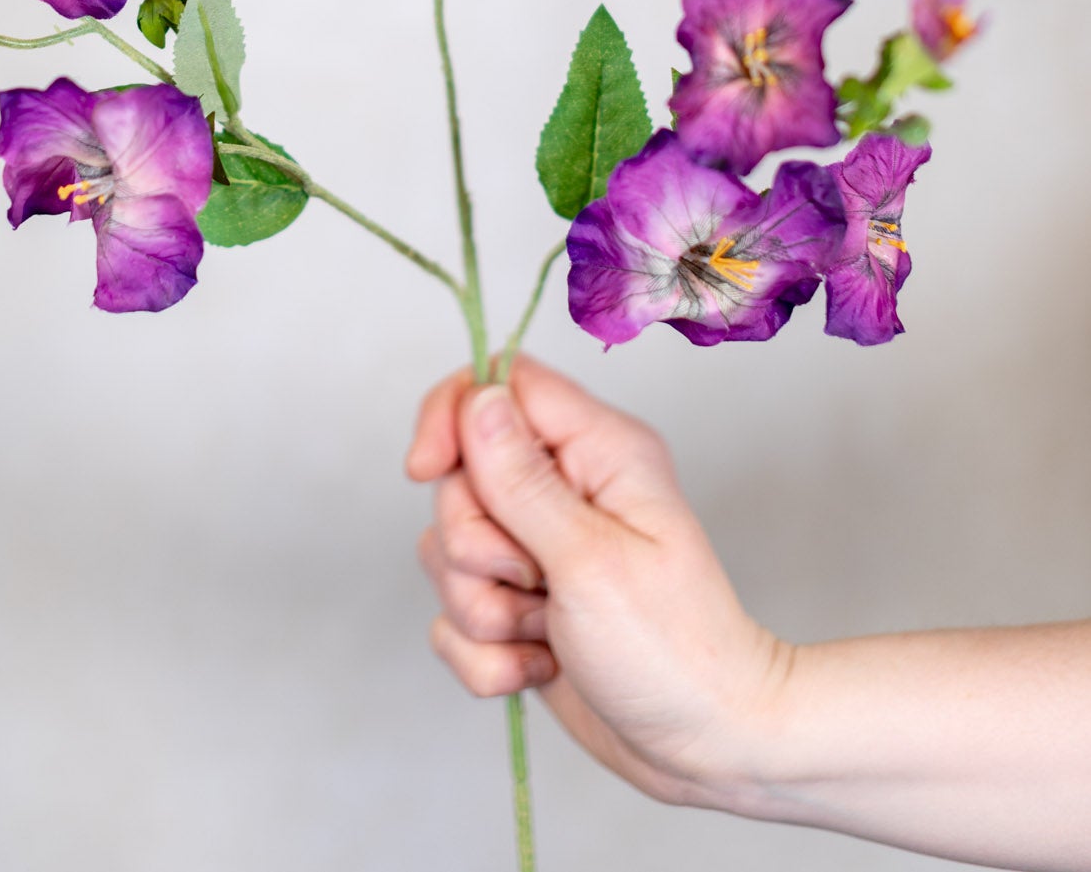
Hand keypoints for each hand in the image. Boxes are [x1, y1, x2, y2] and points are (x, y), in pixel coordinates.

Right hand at [406, 355, 791, 809]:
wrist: (704, 748)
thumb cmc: (675, 649)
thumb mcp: (591, 559)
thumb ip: (522, 481)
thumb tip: (478, 400)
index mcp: (598, 450)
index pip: (500, 383)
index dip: (452, 416)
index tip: (427, 470)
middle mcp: (565, 489)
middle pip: (459, 477)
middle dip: (474, 545)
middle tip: (533, 580)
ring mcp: (538, 549)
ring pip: (448, 551)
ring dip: (482, 608)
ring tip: (544, 633)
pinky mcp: (520, 606)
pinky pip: (454, 616)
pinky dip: (485, 654)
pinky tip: (537, 667)